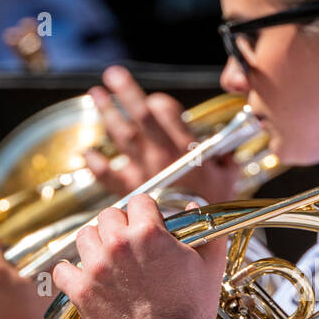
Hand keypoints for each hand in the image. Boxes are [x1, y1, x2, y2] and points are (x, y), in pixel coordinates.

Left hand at [52, 195, 228, 318]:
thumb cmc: (194, 311)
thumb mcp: (210, 264)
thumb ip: (205, 229)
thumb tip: (193, 206)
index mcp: (149, 233)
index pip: (139, 200)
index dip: (146, 212)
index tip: (149, 224)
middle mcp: (118, 245)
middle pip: (108, 215)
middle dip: (120, 225)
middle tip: (130, 245)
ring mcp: (96, 269)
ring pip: (84, 236)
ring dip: (95, 244)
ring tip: (108, 260)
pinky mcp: (82, 293)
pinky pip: (61, 270)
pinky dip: (70, 273)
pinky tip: (85, 278)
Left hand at [86, 66, 241, 203]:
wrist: (193, 244)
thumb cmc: (214, 214)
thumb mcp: (229, 181)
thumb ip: (227, 159)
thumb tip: (227, 145)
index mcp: (187, 151)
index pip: (167, 113)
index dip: (159, 102)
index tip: (154, 101)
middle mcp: (162, 158)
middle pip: (141, 117)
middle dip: (127, 92)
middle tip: (113, 74)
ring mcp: (143, 173)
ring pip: (122, 137)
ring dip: (108, 113)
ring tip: (97, 94)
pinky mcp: (129, 192)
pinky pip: (106, 175)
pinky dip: (95, 162)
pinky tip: (88, 152)